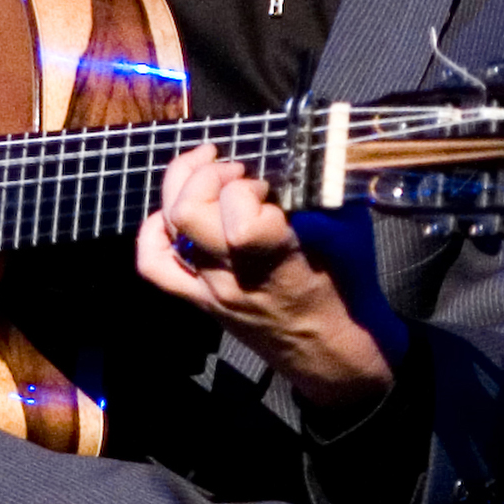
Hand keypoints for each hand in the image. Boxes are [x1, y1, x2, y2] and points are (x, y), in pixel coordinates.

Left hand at [135, 145, 406, 416]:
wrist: (333, 351)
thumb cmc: (347, 286)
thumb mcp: (350, 231)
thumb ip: (320, 190)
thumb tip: (301, 151)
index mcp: (276, 258)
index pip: (239, 212)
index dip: (247, 186)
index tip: (267, 186)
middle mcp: (233, 275)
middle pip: (188, 212)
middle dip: (207, 175)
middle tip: (235, 170)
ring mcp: (210, 289)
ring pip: (168, 228)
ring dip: (182, 188)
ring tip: (205, 172)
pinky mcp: (199, 299)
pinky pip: (154, 265)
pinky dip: (154, 232)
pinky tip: (171, 214)